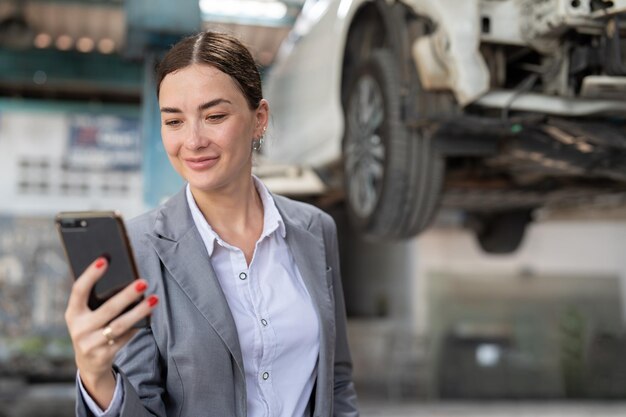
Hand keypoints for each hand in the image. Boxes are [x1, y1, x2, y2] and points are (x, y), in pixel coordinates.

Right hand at [64, 257, 158, 407]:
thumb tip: (126, 277)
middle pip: (107, 309)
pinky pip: (125, 338)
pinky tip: (150, 314)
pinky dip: (138, 325)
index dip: (90, 274)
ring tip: (154, 299)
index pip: (79, 290)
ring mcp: (90, 344)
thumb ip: (98, 299)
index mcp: (73, 313)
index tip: (105, 259)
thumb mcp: (87, 315)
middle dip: (127, 295)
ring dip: (139, 311)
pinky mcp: (104, 356)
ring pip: (120, 325)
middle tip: (143, 281)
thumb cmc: (92, 327)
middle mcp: (79, 329)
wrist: (88, 363)